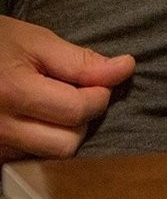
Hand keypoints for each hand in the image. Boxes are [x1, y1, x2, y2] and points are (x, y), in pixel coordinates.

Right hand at [0, 15, 134, 160]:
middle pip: (67, 143)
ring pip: (52, 156)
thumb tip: (124, 69)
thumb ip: (79, 60)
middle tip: (81, 90)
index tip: (104, 78)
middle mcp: (1, 128)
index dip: (101, 94)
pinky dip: (45, 139)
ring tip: (58, 102)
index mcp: (14, 92)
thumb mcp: (36, 40)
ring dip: (66, 131)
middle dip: (85, 117)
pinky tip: (40, 116)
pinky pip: (32, 158)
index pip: (77, 111)